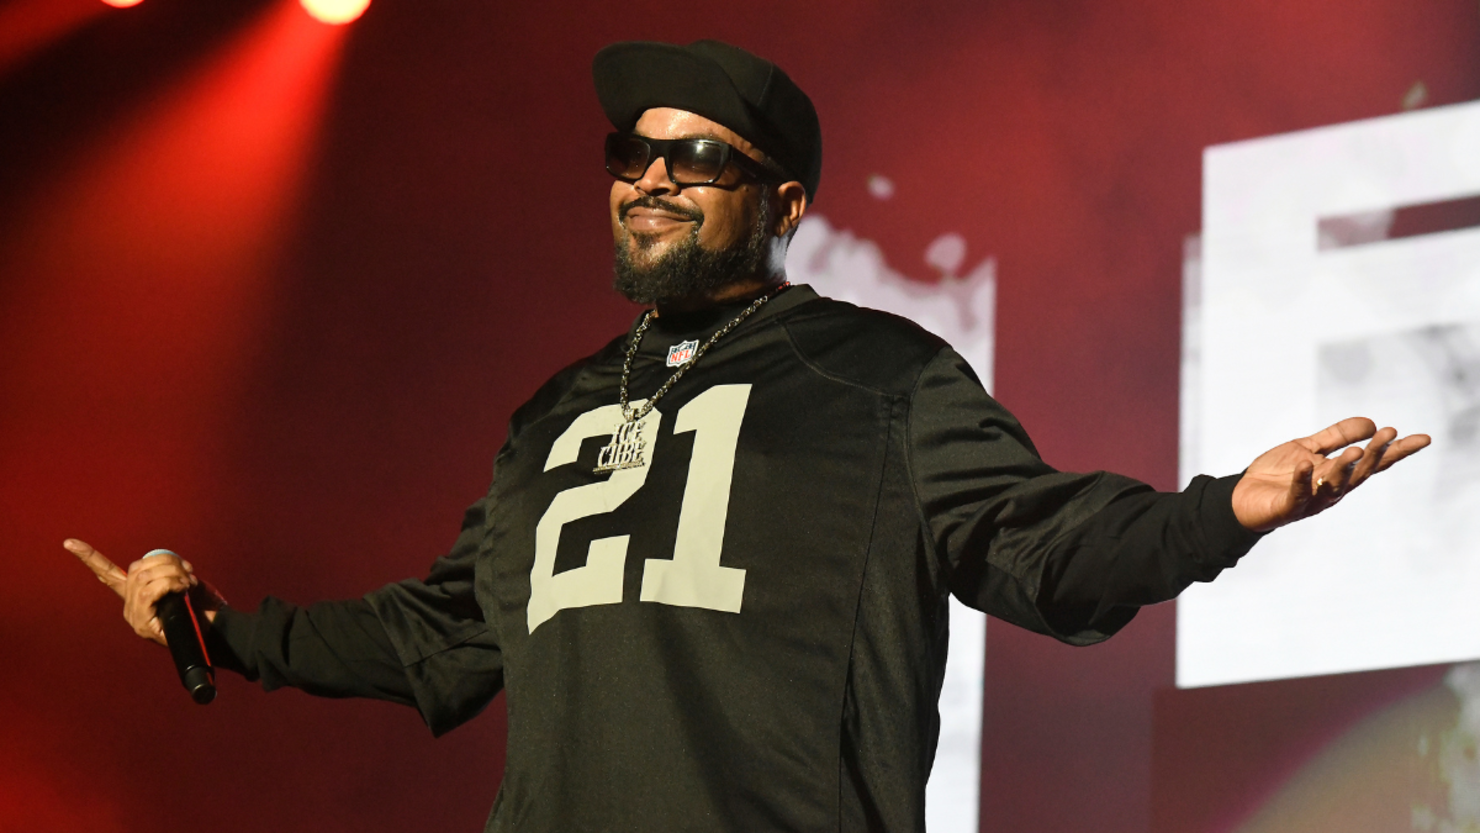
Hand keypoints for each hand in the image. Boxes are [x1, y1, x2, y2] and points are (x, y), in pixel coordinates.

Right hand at [65, 539, 223, 645]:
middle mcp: (130, 606)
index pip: (108, 574)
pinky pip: (149, 592)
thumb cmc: (205, 607)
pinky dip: (169, 584)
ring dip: (172, 573)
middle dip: (167, 562)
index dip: (90, 558)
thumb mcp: (186, 581)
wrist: (220, 631)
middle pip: (137, 568)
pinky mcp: (142, 624)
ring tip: (188, 583)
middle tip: (187, 572)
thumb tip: (165, 561)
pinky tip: (183, 588)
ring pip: (144, 578)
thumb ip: (169, 569)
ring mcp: (134, 616)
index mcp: (136, 594)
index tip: (69, 542)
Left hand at [1231, 417, 1430, 531]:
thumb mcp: (1308, 447)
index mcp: (1338, 474)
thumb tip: (1372, 422)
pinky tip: (1306, 465)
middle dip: (1376, 454)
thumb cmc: (1277, 474)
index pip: (1374, 462)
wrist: (1242, 497)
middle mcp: (1331, 489)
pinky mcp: (1288, 507)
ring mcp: (1311, 499)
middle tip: (1389, 434)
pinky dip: (1302, 480)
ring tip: (1356, 450)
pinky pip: (1298, 493)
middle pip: (1359, 473)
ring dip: (1345, 468)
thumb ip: (1337, 437)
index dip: (1398, 451)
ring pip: (1334, 485)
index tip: (1423, 438)